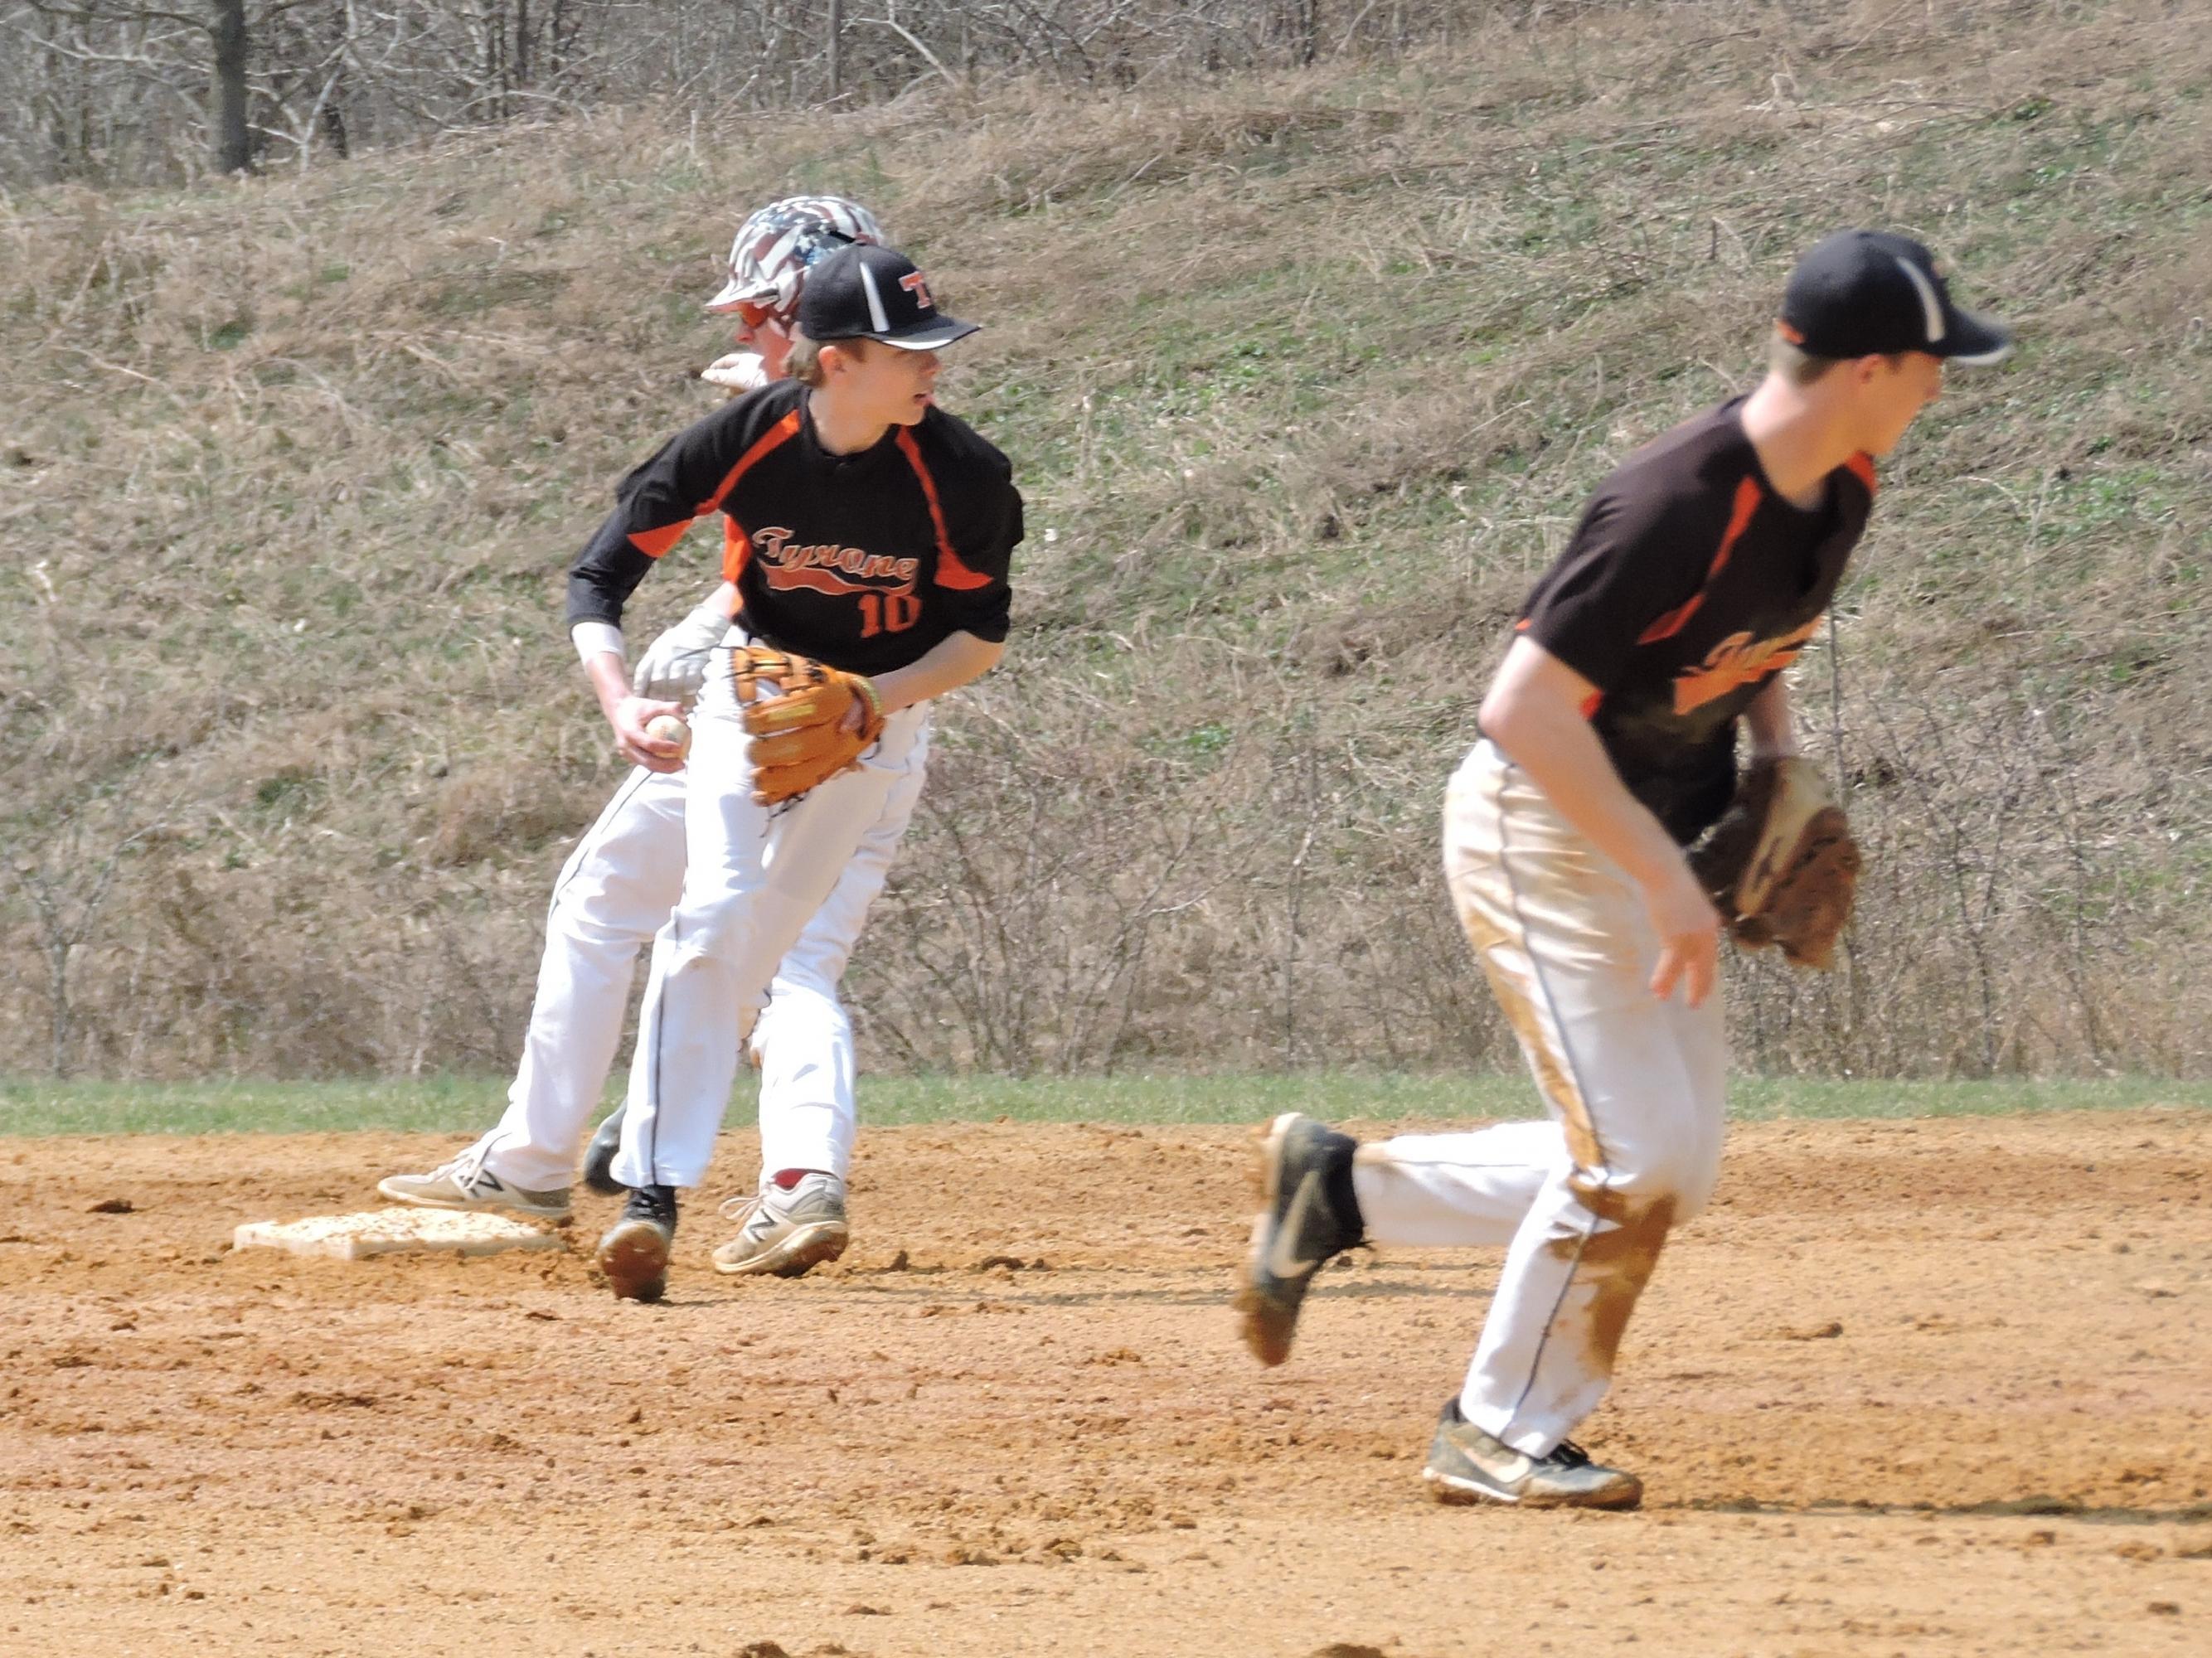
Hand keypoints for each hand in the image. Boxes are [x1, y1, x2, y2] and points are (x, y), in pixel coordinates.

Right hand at [608, 694, 685, 771]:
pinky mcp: (629, 757)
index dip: (665, 747)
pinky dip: (659, 764)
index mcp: (629, 732)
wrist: (618, 711)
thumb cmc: (639, 707)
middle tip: (682, 763)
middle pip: (647, 761)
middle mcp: (625, 746)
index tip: (679, 746)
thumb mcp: (654, 704)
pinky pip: (646, 763)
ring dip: (664, 768)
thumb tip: (686, 719)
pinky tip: (674, 761)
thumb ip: (671, 708)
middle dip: (667, 766)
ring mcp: (626, 754)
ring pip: (647, 765)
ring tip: (680, 765)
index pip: (649, 744)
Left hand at [631, 601, 731, 704]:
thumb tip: (649, 676)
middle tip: (657, 709)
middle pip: (658, 682)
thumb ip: (656, 658)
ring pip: (674, 686)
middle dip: (657, 697)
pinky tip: (689, 702)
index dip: (641, 687)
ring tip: (674, 709)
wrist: (705, 626)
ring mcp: (682, 661)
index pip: (643, 672)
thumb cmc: (683, 636)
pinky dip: (689, 696)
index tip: (640, 698)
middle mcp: (666, 656)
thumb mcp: (664, 643)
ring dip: (674, 698)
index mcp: (656, 651)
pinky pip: (690, 685)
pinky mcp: (696, 665)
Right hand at [1643, 860, 1722, 1007]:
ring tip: (1677, 1002)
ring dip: (1684, 987)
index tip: (1703, 986)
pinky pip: (1672, 964)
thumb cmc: (1671, 883)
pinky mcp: (1677, 938)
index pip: (1710, 954)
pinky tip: (1658, 989)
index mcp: (1710, 924)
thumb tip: (1677, 933)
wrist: (1665, 873)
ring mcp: (1693, 936)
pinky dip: (1664, 978)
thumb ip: (1686, 921)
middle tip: (1695, 1003)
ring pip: (1690, 968)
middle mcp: (1706, 932)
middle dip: (1701, 985)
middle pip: (1706, 965)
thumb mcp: (1686, 905)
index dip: (1706, 972)